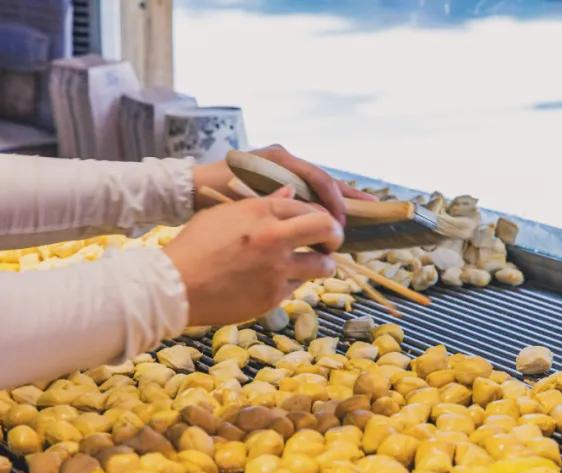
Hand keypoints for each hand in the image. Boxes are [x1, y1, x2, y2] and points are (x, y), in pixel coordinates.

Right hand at [164, 187, 342, 325]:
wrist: (175, 286)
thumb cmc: (193, 246)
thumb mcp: (223, 215)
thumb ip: (261, 204)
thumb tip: (288, 193)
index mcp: (260, 210)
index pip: (306, 204)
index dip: (318, 213)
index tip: (320, 222)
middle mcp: (274, 237)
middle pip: (326, 228)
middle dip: (334, 234)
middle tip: (331, 240)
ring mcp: (276, 269)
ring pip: (322, 265)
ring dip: (323, 264)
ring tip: (316, 265)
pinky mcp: (273, 296)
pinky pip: (297, 287)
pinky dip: (293, 283)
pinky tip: (278, 281)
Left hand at [193, 144, 375, 223]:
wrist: (188, 189)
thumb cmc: (212, 192)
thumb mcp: (246, 197)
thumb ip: (277, 201)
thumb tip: (312, 211)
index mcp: (278, 160)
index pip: (317, 179)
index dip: (334, 201)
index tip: (341, 223)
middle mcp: (282, 160)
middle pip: (323, 178)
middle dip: (347, 195)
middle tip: (374, 209)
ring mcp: (278, 169)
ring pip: (315, 185)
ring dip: (335, 200)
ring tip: (359, 213)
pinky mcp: (273, 180)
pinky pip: (302, 192)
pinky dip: (318, 203)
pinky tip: (328, 219)